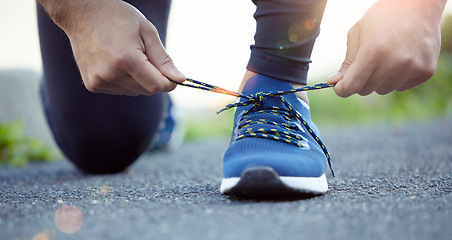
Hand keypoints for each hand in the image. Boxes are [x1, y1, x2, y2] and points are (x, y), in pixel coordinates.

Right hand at [53, 0, 184, 95]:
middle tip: (146, 56)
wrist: (81, 12)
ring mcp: (99, 81)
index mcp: (126, 59)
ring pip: (134, 91)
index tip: (172, 75)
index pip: (156, 86)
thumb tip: (180, 79)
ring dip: (138, 80)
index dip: (169, 82)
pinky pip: (120, 90)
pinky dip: (124, 80)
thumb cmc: (117, 17)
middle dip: (153, 78)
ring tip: (127, 56)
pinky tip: (116, 62)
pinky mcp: (92, 85)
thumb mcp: (147, 31)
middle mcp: (110, 74)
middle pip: (146, 91)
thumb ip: (163, 59)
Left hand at [327, 0, 445, 96]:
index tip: (340, 88)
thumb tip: (334, 83)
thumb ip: (346, 62)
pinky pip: (401, 87)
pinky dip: (396, 78)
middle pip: (366, 90)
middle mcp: (394, 62)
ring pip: (383, 90)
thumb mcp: (357, 34)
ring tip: (385, 57)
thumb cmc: (381, 17)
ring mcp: (412, 68)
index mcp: (373, 52)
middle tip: (365, 64)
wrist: (418, 4)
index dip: (342, 89)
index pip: (352, 85)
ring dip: (379, 80)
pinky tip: (401, 58)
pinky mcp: (426, 71)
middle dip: (360, 81)